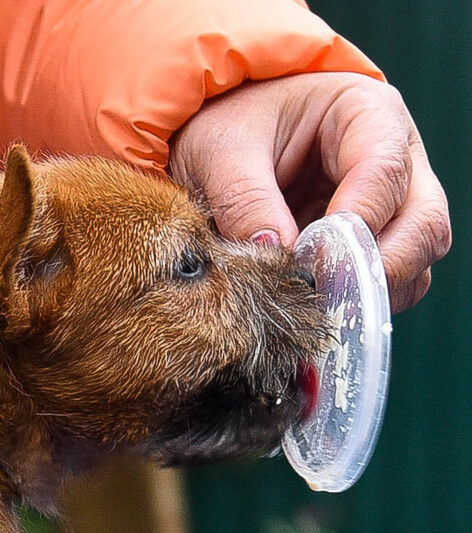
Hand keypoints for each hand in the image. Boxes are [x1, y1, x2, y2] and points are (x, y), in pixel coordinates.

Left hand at [169, 73, 450, 311]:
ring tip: (314, 308)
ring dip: (371, 293)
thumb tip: (276, 257)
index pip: (385, 172)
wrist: (218, 138)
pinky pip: (389, 284)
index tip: (313, 261)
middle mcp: (397, 159)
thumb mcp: (220, 151)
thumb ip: (244, 200)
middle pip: (423, 223)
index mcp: (368, 114)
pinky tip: (315, 310)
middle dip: (379, 269)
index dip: (356, 223)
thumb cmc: (226, 127)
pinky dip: (358, 305)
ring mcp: (392, 205)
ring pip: (416, 260)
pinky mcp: (373, 245)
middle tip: (323, 298)